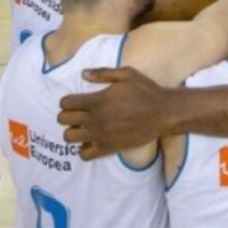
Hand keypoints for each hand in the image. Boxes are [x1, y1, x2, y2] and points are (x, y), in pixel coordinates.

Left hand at [58, 67, 176, 159]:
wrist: (163, 113)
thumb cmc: (146, 91)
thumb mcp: (127, 74)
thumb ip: (103, 73)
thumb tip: (83, 74)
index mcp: (97, 100)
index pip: (66, 103)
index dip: (67, 101)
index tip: (76, 101)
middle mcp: (95, 119)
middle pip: (63, 120)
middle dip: (66, 115)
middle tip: (78, 114)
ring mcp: (101, 135)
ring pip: (69, 138)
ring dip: (73, 132)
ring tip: (83, 128)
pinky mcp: (109, 148)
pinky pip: (84, 154)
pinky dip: (84, 149)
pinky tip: (93, 141)